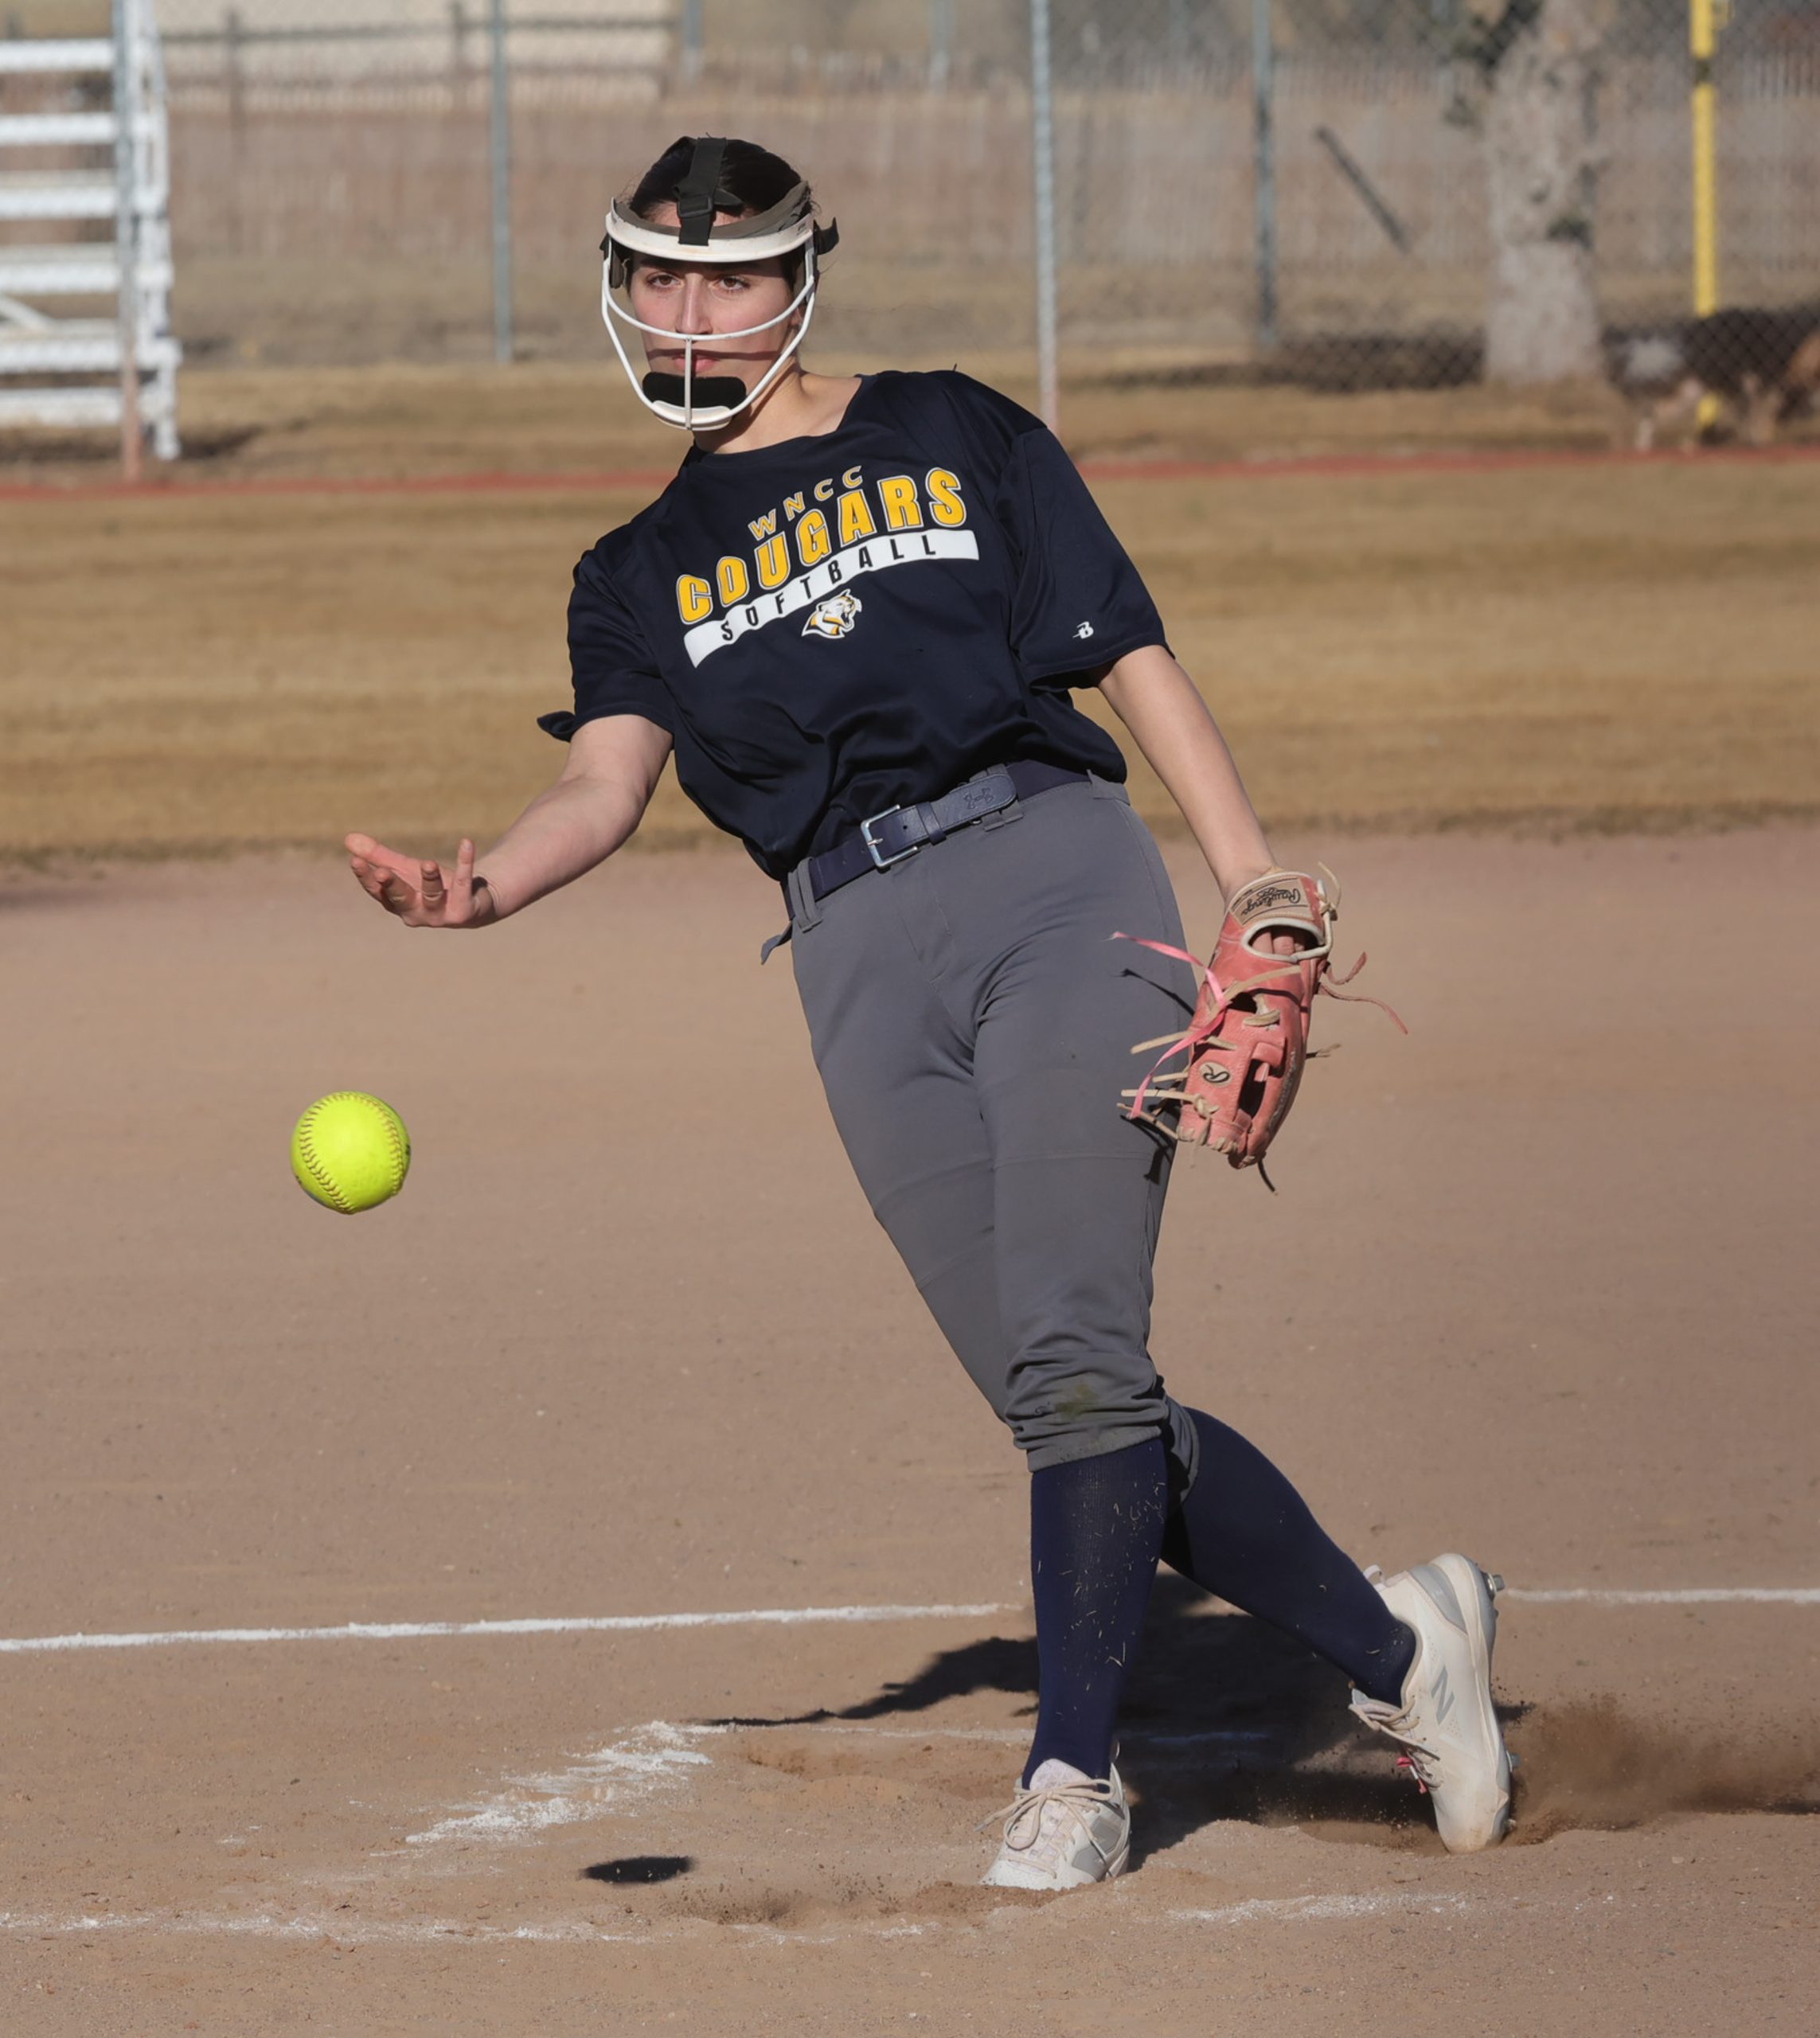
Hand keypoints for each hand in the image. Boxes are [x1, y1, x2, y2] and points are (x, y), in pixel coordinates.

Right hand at [345, 833, 494, 927]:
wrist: (474, 902)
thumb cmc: (431, 885)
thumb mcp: (404, 870)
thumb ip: (378, 856)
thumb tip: (348, 838)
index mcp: (397, 904)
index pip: (377, 891)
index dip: (366, 877)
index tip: (355, 861)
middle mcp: (416, 913)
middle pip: (402, 898)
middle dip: (393, 886)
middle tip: (383, 872)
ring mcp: (441, 914)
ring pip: (433, 895)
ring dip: (430, 879)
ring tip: (429, 863)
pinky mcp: (465, 909)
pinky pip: (464, 883)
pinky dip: (465, 862)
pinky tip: (467, 842)